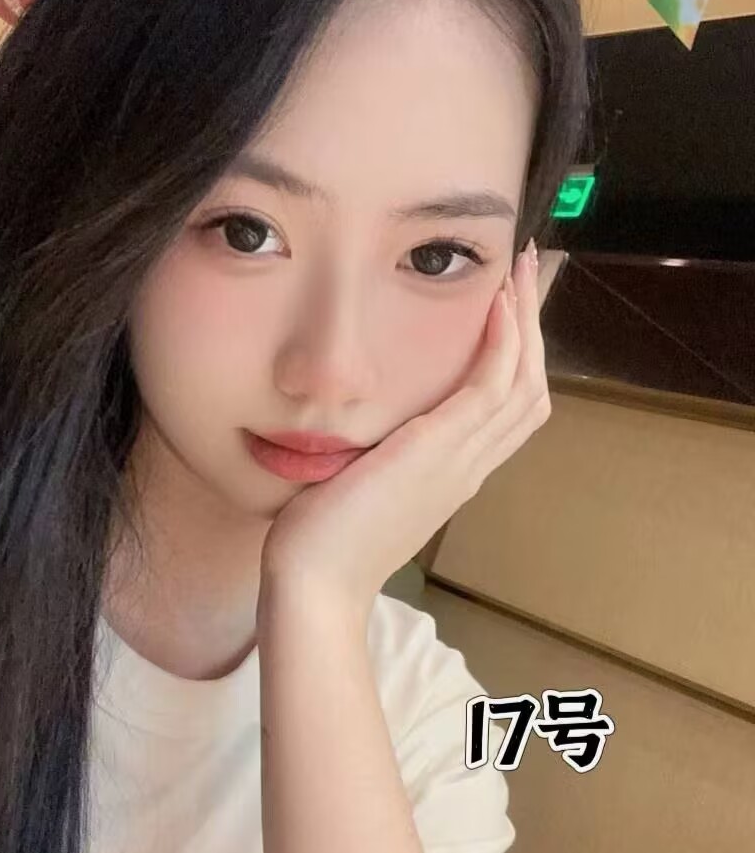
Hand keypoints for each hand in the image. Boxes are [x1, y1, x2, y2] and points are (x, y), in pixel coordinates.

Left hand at [259, 243, 548, 612]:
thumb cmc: (324, 541)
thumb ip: (373, 456)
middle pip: (529, 387)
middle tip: (532, 271)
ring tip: (526, 268)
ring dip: (527, 319)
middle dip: (535, 325)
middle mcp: (469, 465)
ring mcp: (460, 459)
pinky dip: (502, 342)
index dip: (518, 355)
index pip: (506, 407)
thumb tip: (356, 429)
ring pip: (522, 380)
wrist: (316, 584)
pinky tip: (498, 303)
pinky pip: (489, 386)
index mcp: (453, 473)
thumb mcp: (358, 485)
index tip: (510, 306)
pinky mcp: (439, 450)